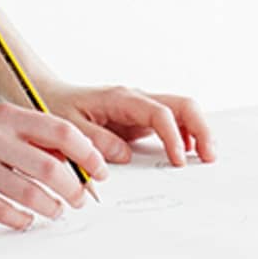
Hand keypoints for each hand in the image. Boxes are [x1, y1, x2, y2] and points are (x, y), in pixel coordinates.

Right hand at [0, 104, 112, 230]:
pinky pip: (3, 210)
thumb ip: (29, 135)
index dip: (87, 153)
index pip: (60, 131)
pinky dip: (22, 218)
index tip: (100, 169)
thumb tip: (70, 161)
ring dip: (52, 207)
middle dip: (74, 188)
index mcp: (6, 116)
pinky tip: (26, 219)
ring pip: (30, 193)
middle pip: (50, 167)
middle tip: (80, 198)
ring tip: (56, 211)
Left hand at [34, 80, 216, 166]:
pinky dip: (186, 137)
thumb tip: (123, 155)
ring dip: (198, 133)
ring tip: (205, 159)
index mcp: (121, 99)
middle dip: (201, 129)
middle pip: (182, 105)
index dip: (173, 136)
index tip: (178, 160)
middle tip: (210, 157)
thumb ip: (94, 140)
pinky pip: (172, 124)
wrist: (48, 98)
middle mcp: (137, 100)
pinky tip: (187, 156)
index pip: (159, 113)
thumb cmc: (56, 109)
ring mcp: (141, 110)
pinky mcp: (140, 121)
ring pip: (182, 113)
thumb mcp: (67, 127)